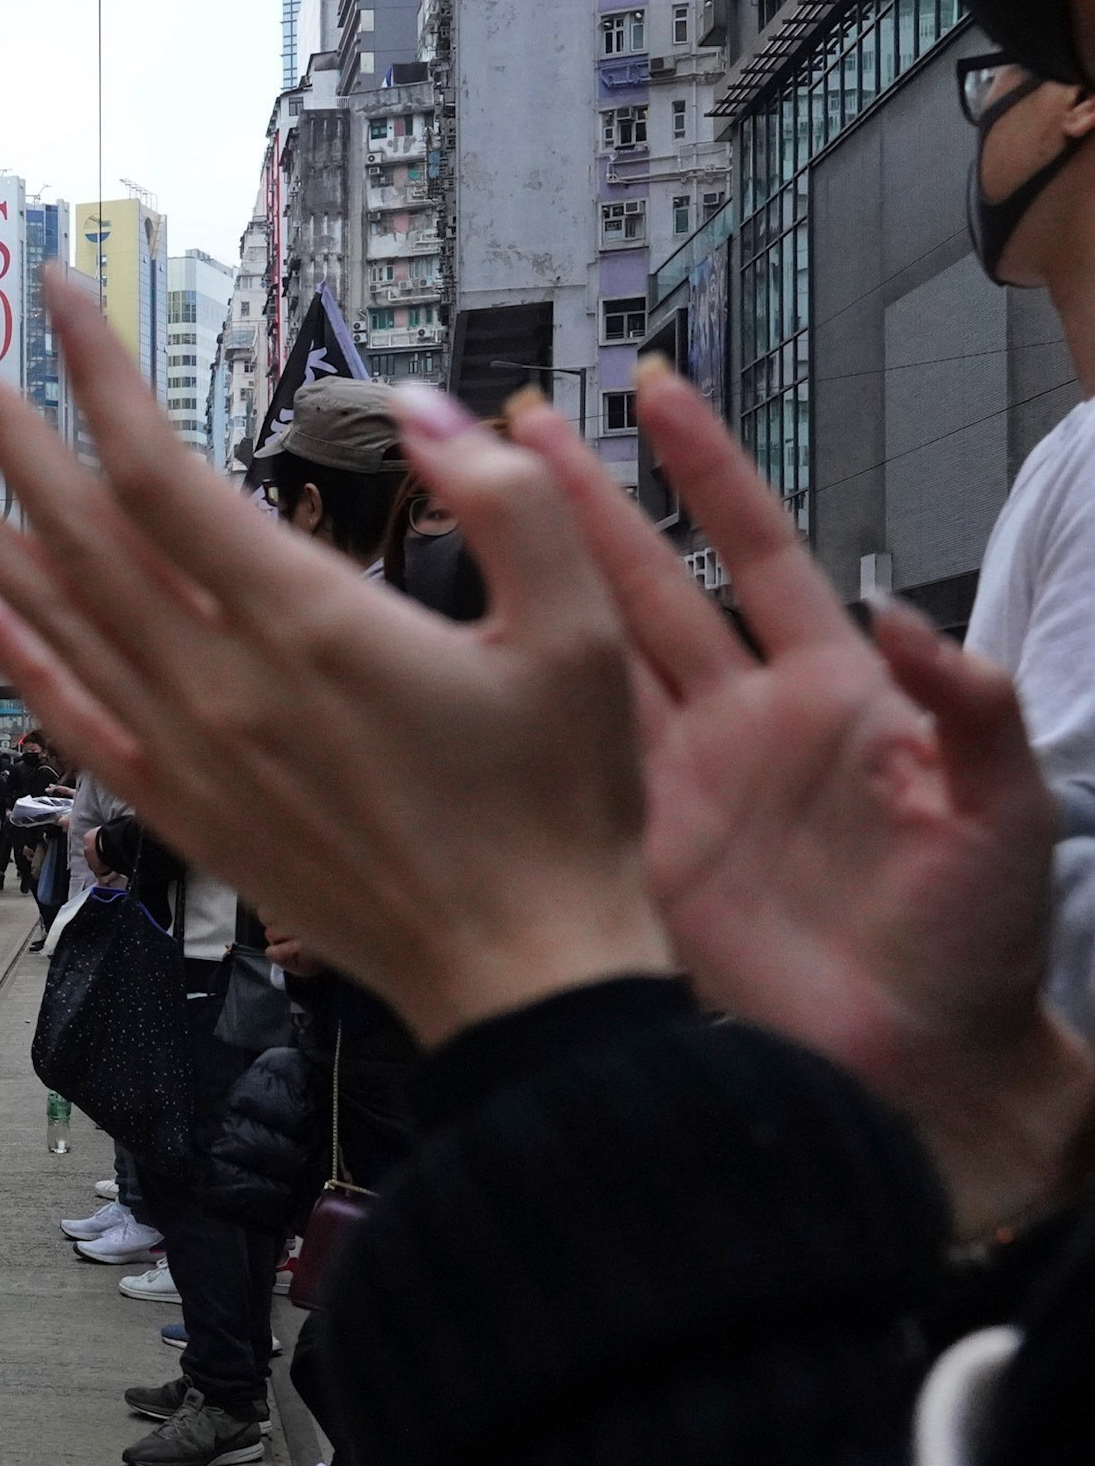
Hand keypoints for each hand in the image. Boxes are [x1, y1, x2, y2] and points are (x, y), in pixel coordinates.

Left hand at [0, 266, 671, 1047]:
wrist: (517, 972)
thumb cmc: (559, 802)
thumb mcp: (582, 630)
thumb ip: (510, 497)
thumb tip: (428, 408)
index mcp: (308, 624)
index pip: (161, 470)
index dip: (97, 375)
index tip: (53, 296)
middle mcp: (221, 684)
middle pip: (77, 529)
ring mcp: (189, 753)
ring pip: (55, 619)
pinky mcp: (184, 812)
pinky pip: (77, 721)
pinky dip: (21, 658)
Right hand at [511, 364, 1092, 1235]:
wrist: (921, 1067)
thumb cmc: (981, 943)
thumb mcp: (1008, 810)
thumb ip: (968, 708)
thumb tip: (905, 616)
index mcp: (834, 691)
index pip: (755, 552)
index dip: (707, 474)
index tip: (655, 397)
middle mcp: (739, 724)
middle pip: (644, 588)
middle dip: (582, 505)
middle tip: (515, 430)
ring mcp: (676, 788)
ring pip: (584, 663)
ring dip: (529, 589)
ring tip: (465, 514)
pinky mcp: (631, 854)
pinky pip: (560, 774)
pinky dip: (507, 721)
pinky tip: (457, 667)